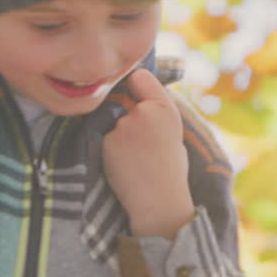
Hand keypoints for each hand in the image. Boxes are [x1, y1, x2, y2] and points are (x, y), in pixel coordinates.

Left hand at [102, 68, 194, 237]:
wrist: (159, 199)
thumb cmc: (169, 167)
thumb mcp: (172, 129)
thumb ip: (155, 108)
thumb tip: (135, 87)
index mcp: (166, 108)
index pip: (140, 77)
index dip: (136, 86)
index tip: (137, 97)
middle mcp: (145, 112)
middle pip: (123, 100)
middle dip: (125, 114)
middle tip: (141, 141)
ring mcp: (124, 126)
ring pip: (111, 120)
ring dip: (116, 133)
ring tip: (133, 156)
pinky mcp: (107, 140)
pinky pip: (103, 136)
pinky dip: (108, 147)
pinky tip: (122, 162)